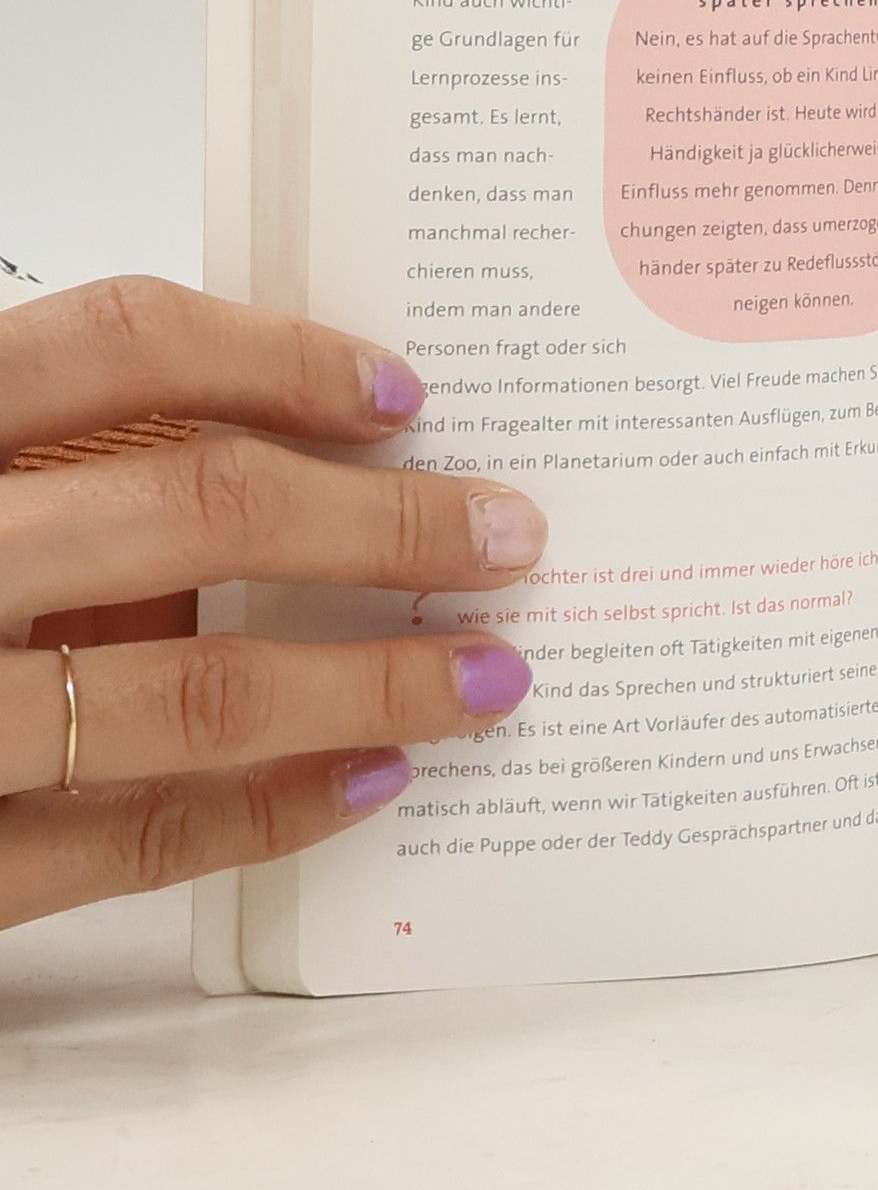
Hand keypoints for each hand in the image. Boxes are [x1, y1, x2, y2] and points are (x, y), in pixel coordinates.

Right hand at [0, 278, 545, 929]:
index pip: (114, 344)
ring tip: (487, 678)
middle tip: (509, 536)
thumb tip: (284, 458)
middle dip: (380, 526)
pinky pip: (121, 845)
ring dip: (366, 684)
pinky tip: (367, 781)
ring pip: (182, 693)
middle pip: (191, 509)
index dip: (279, 357)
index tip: (405, 394)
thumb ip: (55, 465)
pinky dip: (262, 813)